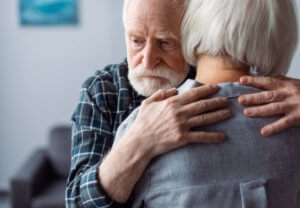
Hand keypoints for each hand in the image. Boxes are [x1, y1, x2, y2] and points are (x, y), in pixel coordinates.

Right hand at [99, 85, 230, 202]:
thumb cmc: (142, 122)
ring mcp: (182, 125)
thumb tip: (173, 90)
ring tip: (228, 112)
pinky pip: (201, 136)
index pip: (193, 94)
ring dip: (218, 115)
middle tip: (227, 99)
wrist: (140, 141)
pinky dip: (213, 136)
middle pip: (202, 105)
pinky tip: (223, 136)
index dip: (206, 90)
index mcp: (172, 103)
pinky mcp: (183, 138)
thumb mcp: (147, 103)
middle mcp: (179, 112)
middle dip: (216, 101)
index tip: (216, 87)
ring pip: (204, 118)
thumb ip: (160, 94)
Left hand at [238, 76, 299, 135]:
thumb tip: (269, 79)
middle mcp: (289, 94)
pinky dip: (274, 127)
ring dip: (260, 110)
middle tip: (240, 100)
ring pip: (274, 108)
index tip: (241, 80)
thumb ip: (283, 82)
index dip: (254, 80)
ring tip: (246, 113)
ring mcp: (294, 106)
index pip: (268, 81)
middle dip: (254, 97)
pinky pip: (285, 123)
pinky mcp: (298, 117)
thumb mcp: (296, 84)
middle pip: (269, 95)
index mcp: (287, 85)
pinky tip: (263, 132)